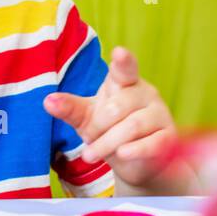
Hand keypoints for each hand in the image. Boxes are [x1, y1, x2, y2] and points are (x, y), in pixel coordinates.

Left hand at [43, 46, 177, 187]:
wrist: (135, 162)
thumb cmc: (109, 130)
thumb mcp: (86, 118)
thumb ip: (70, 109)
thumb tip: (48, 101)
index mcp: (125, 82)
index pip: (125, 69)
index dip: (123, 61)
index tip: (119, 53)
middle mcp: (145, 93)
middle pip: (117, 107)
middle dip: (97, 127)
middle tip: (86, 140)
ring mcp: (160, 114)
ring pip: (132, 126)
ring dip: (107, 143)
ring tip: (89, 155)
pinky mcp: (168, 137)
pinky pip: (153, 143)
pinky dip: (136, 150)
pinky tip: (122, 155)